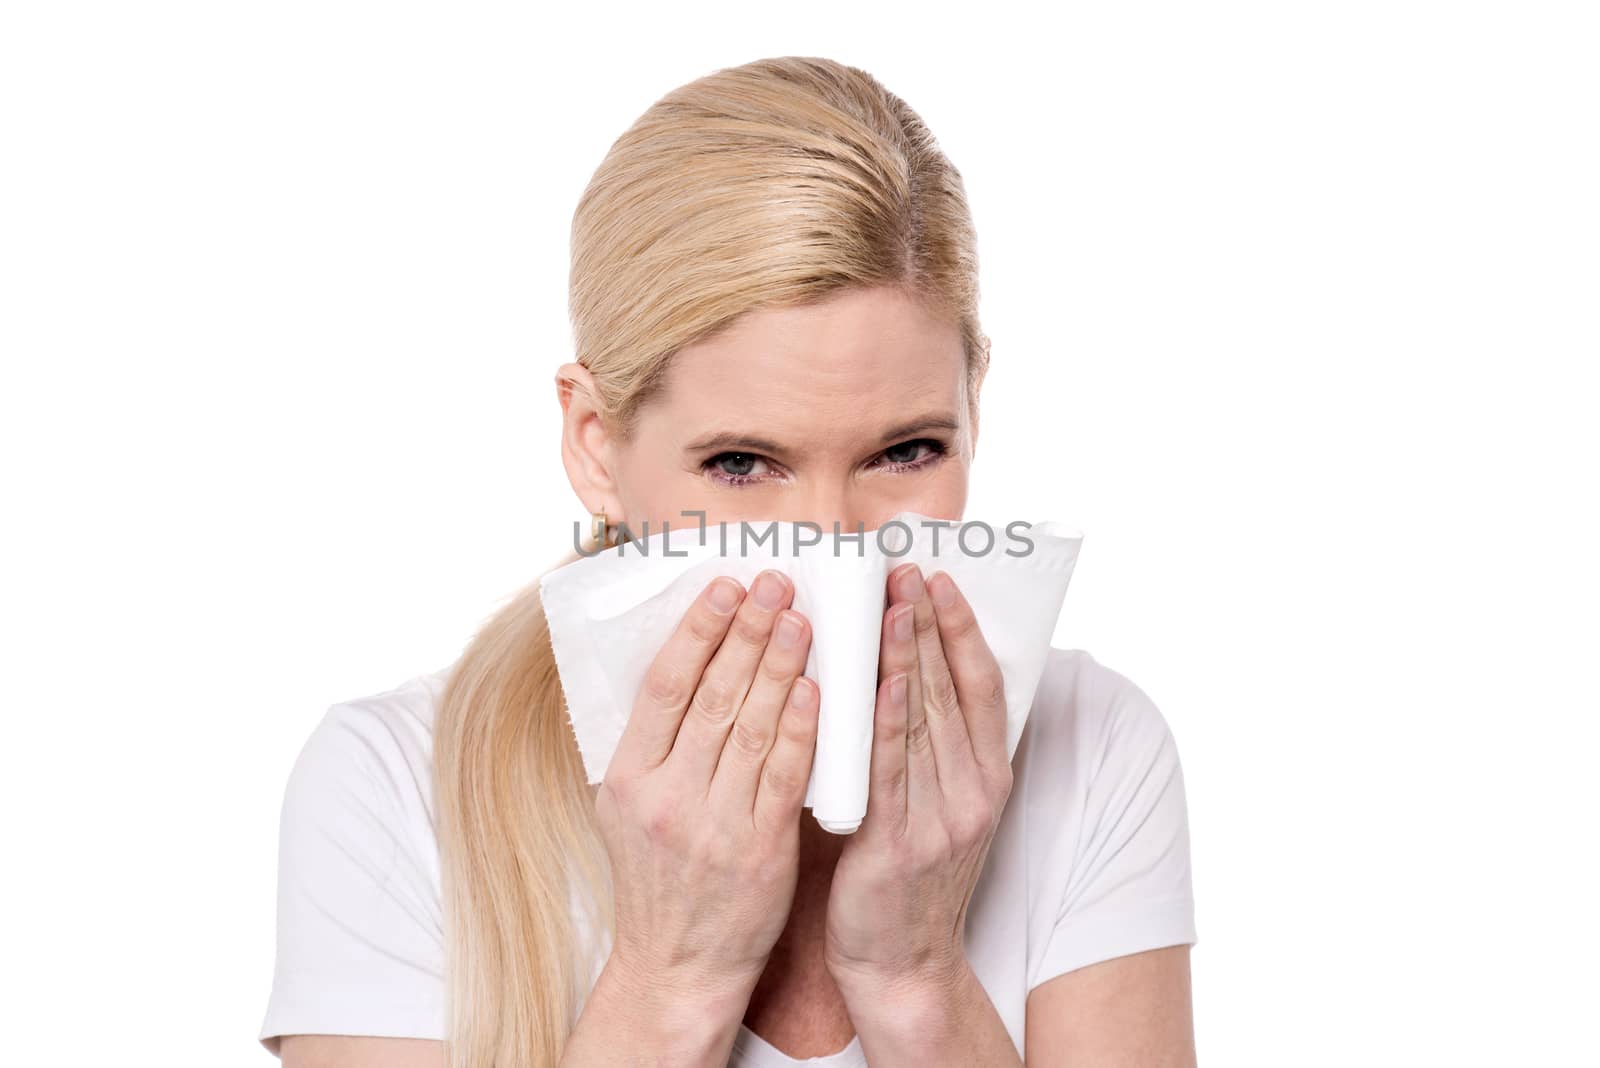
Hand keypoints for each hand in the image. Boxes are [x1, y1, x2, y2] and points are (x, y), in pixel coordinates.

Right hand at [594, 569, 818, 1008]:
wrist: (677, 967)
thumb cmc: (658, 880)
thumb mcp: (628, 808)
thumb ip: (654, 743)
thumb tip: (687, 662)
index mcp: (628, 778)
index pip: (665, 686)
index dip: (698, 630)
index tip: (726, 586)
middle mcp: (667, 797)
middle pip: (711, 696)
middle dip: (747, 632)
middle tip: (776, 583)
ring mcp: (714, 824)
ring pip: (750, 728)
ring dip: (779, 666)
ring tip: (801, 618)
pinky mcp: (760, 851)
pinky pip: (784, 777)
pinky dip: (800, 729)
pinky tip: (817, 689)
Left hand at [823, 564, 1011, 997]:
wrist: (900, 964)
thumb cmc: (906, 877)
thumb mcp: (936, 805)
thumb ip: (927, 746)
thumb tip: (900, 670)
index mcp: (987, 778)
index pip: (982, 686)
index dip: (963, 629)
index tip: (941, 579)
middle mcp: (974, 792)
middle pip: (953, 691)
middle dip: (929, 625)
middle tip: (907, 569)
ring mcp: (942, 819)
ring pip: (925, 721)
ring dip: (908, 658)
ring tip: (892, 603)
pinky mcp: (901, 846)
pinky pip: (892, 773)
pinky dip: (888, 724)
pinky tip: (879, 683)